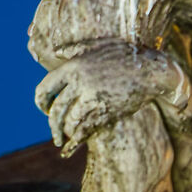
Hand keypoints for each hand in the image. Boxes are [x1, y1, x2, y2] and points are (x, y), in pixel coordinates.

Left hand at [34, 44, 188, 155]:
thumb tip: (57, 53)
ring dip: (67, 133)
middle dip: (53, 125)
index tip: (45, 111)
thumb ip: (74, 50)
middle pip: (56, 110)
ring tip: (68, 138)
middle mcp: (79, 83)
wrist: (151, 70)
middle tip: (55, 134)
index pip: (44, 88)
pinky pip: (85, 130)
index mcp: (72, 67)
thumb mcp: (97, 45)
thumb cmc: (126, 55)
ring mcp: (93, 99)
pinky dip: (77, 140)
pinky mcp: (106, 112)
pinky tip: (73, 147)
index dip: (41, 103)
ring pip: (70, 122)